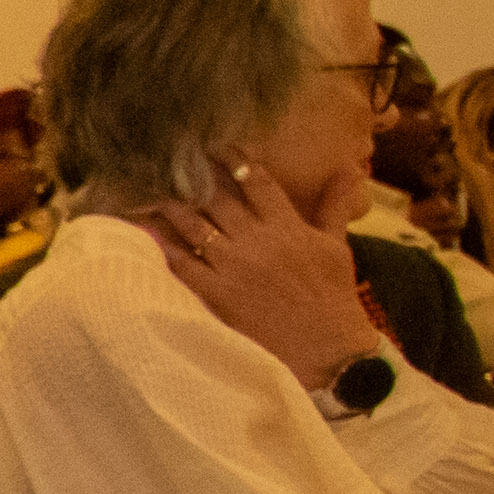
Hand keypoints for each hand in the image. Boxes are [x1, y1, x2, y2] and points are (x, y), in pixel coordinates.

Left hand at [142, 157, 376, 391]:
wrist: (327, 349)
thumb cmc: (333, 296)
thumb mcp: (337, 246)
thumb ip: (335, 205)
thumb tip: (350, 166)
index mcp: (287, 226)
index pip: (256, 181)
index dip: (231, 158)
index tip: (212, 143)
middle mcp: (256, 241)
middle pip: (216, 199)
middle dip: (191, 177)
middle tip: (167, 158)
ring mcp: (233, 267)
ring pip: (193, 226)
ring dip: (169, 205)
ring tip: (146, 187)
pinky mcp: (215, 294)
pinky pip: (182, 264)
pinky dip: (162, 246)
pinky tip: (143, 230)